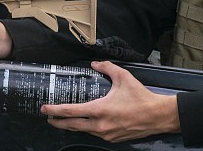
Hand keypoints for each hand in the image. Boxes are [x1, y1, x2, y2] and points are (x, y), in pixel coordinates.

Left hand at [41, 61, 179, 142]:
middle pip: (72, 125)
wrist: (157, 116)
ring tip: (63, 120)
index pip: (71, 111)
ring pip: (83, 131)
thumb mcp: (123, 77)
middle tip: (48, 118)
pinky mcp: (113, 139)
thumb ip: (106, 67)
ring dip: (72, 126)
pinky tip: (84, 124)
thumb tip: (95, 63)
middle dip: (58, 122)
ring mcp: (106, 134)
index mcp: (99, 110)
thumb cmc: (141, 98)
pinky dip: (86, 129)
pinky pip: (95, 134)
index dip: (55, 110)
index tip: (45, 109)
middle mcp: (100, 125)